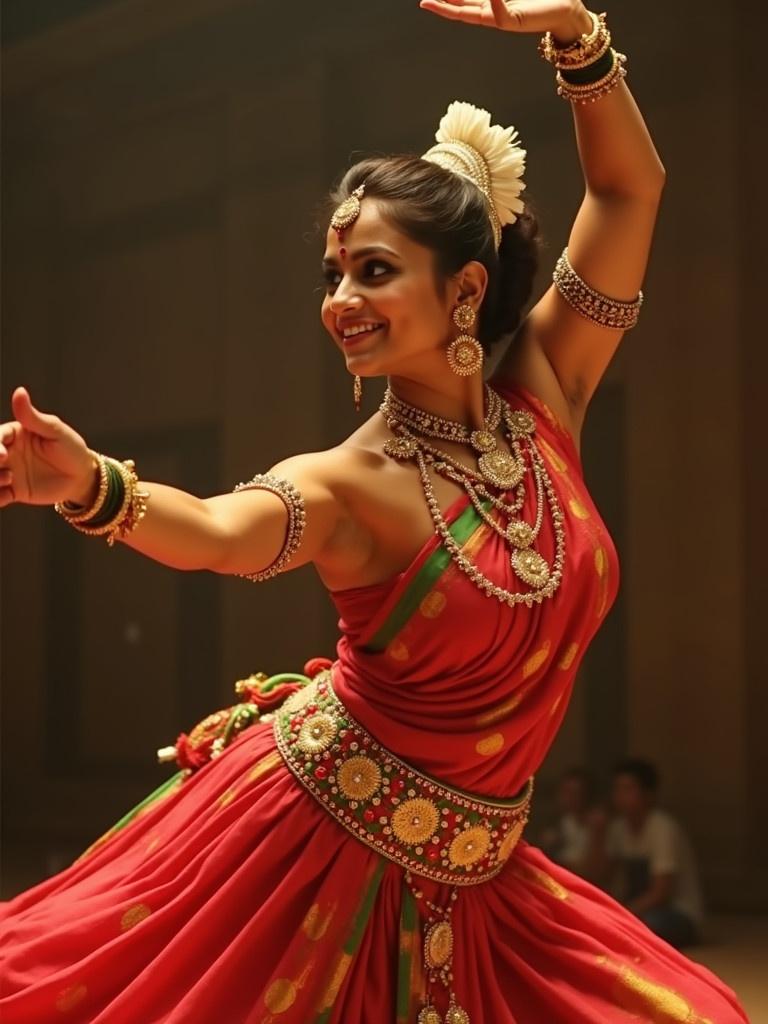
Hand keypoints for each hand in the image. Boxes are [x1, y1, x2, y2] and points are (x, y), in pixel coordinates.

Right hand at [0, 387, 98, 508]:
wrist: (83, 477)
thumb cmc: (71, 448)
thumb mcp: (54, 431)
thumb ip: (33, 417)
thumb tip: (19, 391)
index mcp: (13, 434)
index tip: (2, 455)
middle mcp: (7, 452)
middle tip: (2, 468)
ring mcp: (8, 472)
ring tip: (7, 481)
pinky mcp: (14, 491)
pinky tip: (4, 498)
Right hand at [419, 0, 592, 42]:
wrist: (567, 9)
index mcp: (493, 2)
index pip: (464, 1)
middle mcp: (493, 11)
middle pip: (462, 9)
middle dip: (443, 5)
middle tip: (425, 2)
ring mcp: (501, 18)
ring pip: (472, 14)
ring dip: (455, 7)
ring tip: (437, 1)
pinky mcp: (514, 22)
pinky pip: (498, 14)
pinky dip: (494, 3)